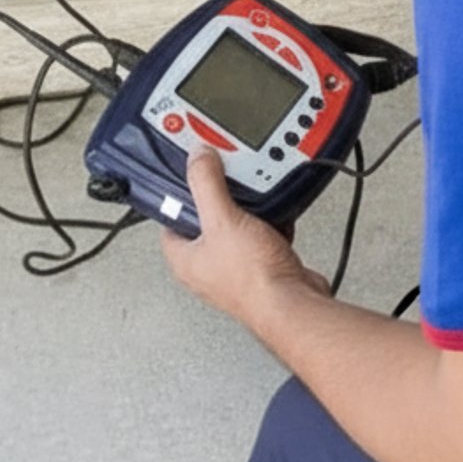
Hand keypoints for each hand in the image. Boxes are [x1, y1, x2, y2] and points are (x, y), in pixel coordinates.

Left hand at [160, 151, 330, 323]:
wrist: (293, 303)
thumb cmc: (253, 279)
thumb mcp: (222, 219)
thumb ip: (206, 184)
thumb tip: (197, 158)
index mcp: (184, 259)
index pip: (169, 219)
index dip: (177, 195)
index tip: (190, 174)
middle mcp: (207, 267)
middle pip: (206, 220)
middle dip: (220, 198)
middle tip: (227, 180)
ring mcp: (236, 269)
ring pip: (236, 228)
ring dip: (248, 211)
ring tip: (255, 195)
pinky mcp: (263, 269)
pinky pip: (263, 237)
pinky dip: (270, 224)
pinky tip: (276, 215)